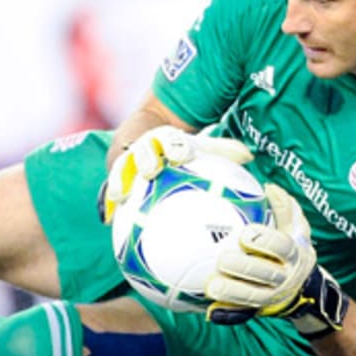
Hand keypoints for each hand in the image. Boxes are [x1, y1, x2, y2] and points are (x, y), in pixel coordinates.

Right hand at [100, 126, 252, 224]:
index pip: (169, 140)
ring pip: (120, 169)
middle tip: (150, 170)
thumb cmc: (179, 148)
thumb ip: (221, 150)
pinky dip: (107, 204)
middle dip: (145, 158)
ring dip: (119, 180)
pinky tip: (107, 220)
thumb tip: (247, 155)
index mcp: (163, 139)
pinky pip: (109, 191)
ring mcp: (125, 162)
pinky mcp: (114, 178)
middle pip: (142, 151)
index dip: (175, 147)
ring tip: (119, 196)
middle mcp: (142, 149)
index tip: (181, 155)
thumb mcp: (198, 146)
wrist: (141, 134)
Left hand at [205, 183, 348, 337]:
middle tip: (223, 260)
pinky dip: (228, 314)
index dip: (266, 240)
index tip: (246, 234)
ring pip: (253, 296)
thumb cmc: (292, 248)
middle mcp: (285, 276)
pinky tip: (210, 311)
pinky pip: (244, 313)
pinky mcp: (261, 310)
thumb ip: (286, 209)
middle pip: (267, 273)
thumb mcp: (297, 230)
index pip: (282, 246)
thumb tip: (270, 187)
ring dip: (233, 292)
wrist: (304, 289)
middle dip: (245, 267)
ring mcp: (273, 296)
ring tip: (212, 286)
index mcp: (294, 254)